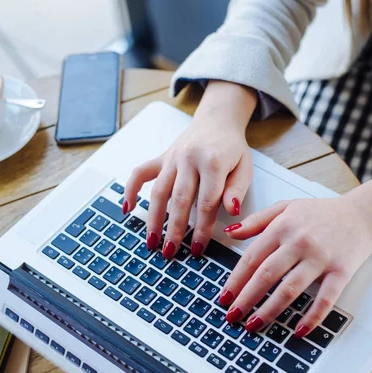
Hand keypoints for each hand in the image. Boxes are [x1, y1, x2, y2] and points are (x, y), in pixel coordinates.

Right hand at [123, 81, 256, 257]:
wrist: (217, 120)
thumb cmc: (232, 148)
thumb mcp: (244, 167)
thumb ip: (237, 190)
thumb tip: (231, 212)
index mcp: (213, 162)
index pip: (206, 202)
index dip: (202, 229)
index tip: (198, 249)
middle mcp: (189, 159)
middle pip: (179, 199)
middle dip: (174, 229)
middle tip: (170, 252)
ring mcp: (172, 158)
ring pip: (158, 191)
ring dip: (152, 218)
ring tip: (151, 241)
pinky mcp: (161, 157)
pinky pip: (141, 173)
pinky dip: (130, 189)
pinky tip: (127, 209)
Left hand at [218, 151, 371, 337]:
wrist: (362, 215)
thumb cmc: (322, 213)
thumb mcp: (286, 207)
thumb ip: (257, 220)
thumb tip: (230, 232)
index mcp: (283, 226)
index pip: (252, 257)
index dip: (235, 280)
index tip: (224, 297)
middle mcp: (300, 242)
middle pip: (266, 275)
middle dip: (246, 299)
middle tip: (232, 316)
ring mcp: (321, 258)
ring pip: (290, 289)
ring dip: (270, 310)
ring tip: (254, 325)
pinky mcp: (341, 271)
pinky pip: (324, 299)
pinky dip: (311, 317)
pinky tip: (298, 330)